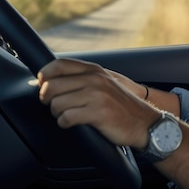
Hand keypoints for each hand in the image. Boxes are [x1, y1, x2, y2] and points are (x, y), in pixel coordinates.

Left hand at [38, 58, 159, 148]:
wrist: (143, 122)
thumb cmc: (120, 105)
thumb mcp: (104, 83)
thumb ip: (82, 77)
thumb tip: (50, 79)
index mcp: (94, 70)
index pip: (58, 65)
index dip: (44, 76)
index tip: (44, 86)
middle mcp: (95, 79)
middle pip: (51, 86)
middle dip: (47, 99)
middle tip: (55, 105)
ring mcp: (97, 96)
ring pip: (56, 104)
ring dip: (57, 113)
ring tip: (66, 115)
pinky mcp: (98, 113)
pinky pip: (66, 118)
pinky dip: (64, 123)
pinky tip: (72, 124)